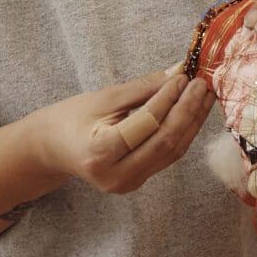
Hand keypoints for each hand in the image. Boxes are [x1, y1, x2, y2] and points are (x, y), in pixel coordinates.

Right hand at [32, 70, 214, 195]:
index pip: (145, 123)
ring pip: (172, 152)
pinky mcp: (137, 182)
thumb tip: (177, 73)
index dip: (168, 99)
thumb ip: (141, 88)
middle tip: (201, 85)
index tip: (184, 77)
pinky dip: (182, 133)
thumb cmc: (70, 119)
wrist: (52, 149)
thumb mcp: (102, 98)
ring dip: (191, 122)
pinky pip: (167, 157)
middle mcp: (115, 175)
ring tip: (204, 96)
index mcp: (100, 153)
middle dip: (187, 111)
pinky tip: (192, 112)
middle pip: (164, 142)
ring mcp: (128, 183)